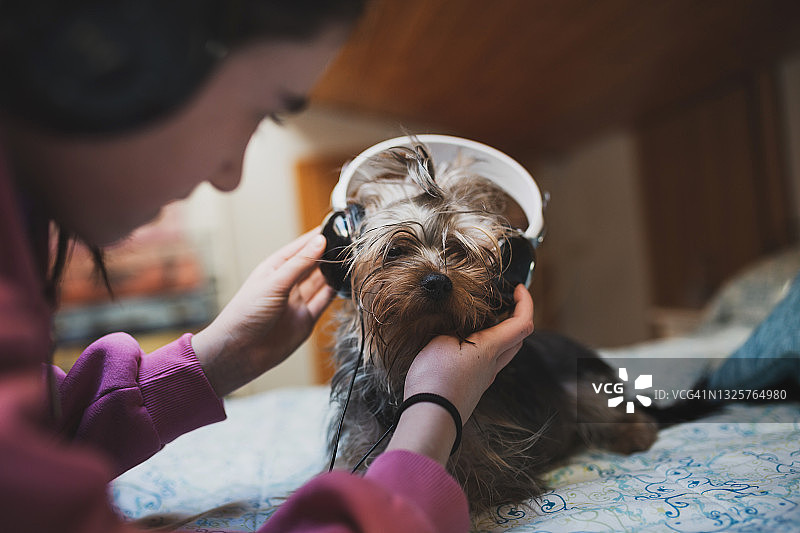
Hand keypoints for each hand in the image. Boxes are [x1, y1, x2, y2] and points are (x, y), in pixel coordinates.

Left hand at [192, 229, 334, 396]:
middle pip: (313, 263)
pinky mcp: (305, 319)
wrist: (239, 352)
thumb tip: (319, 241)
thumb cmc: (245, 314)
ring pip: (321, 281)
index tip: (335, 226)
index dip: (317, 237)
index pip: (300, 247)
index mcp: (275, 269)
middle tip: (349, 242)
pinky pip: (324, 301)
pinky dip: (336, 292)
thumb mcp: (274, 283)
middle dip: (329, 253)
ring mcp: (297, 301)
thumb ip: (300, 264)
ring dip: (334, 272)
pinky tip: (346, 283)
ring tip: (351, 260)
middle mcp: (287, 283)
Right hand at [385, 285, 533, 463]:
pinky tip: (465, 344)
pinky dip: (484, 348)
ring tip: (483, 320)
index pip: (523, 323)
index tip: (519, 289)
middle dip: (516, 317)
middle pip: (518, 339)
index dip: (526, 303)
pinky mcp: (473, 388)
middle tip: (505, 303)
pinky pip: (487, 364)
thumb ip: (453, 327)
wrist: (431, 417)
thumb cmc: (436, 379)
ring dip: (501, 333)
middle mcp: (493, 365)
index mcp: (491, 348)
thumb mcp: (440, 340)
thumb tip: (456, 324)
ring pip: (503, 353)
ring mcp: (484, 379)